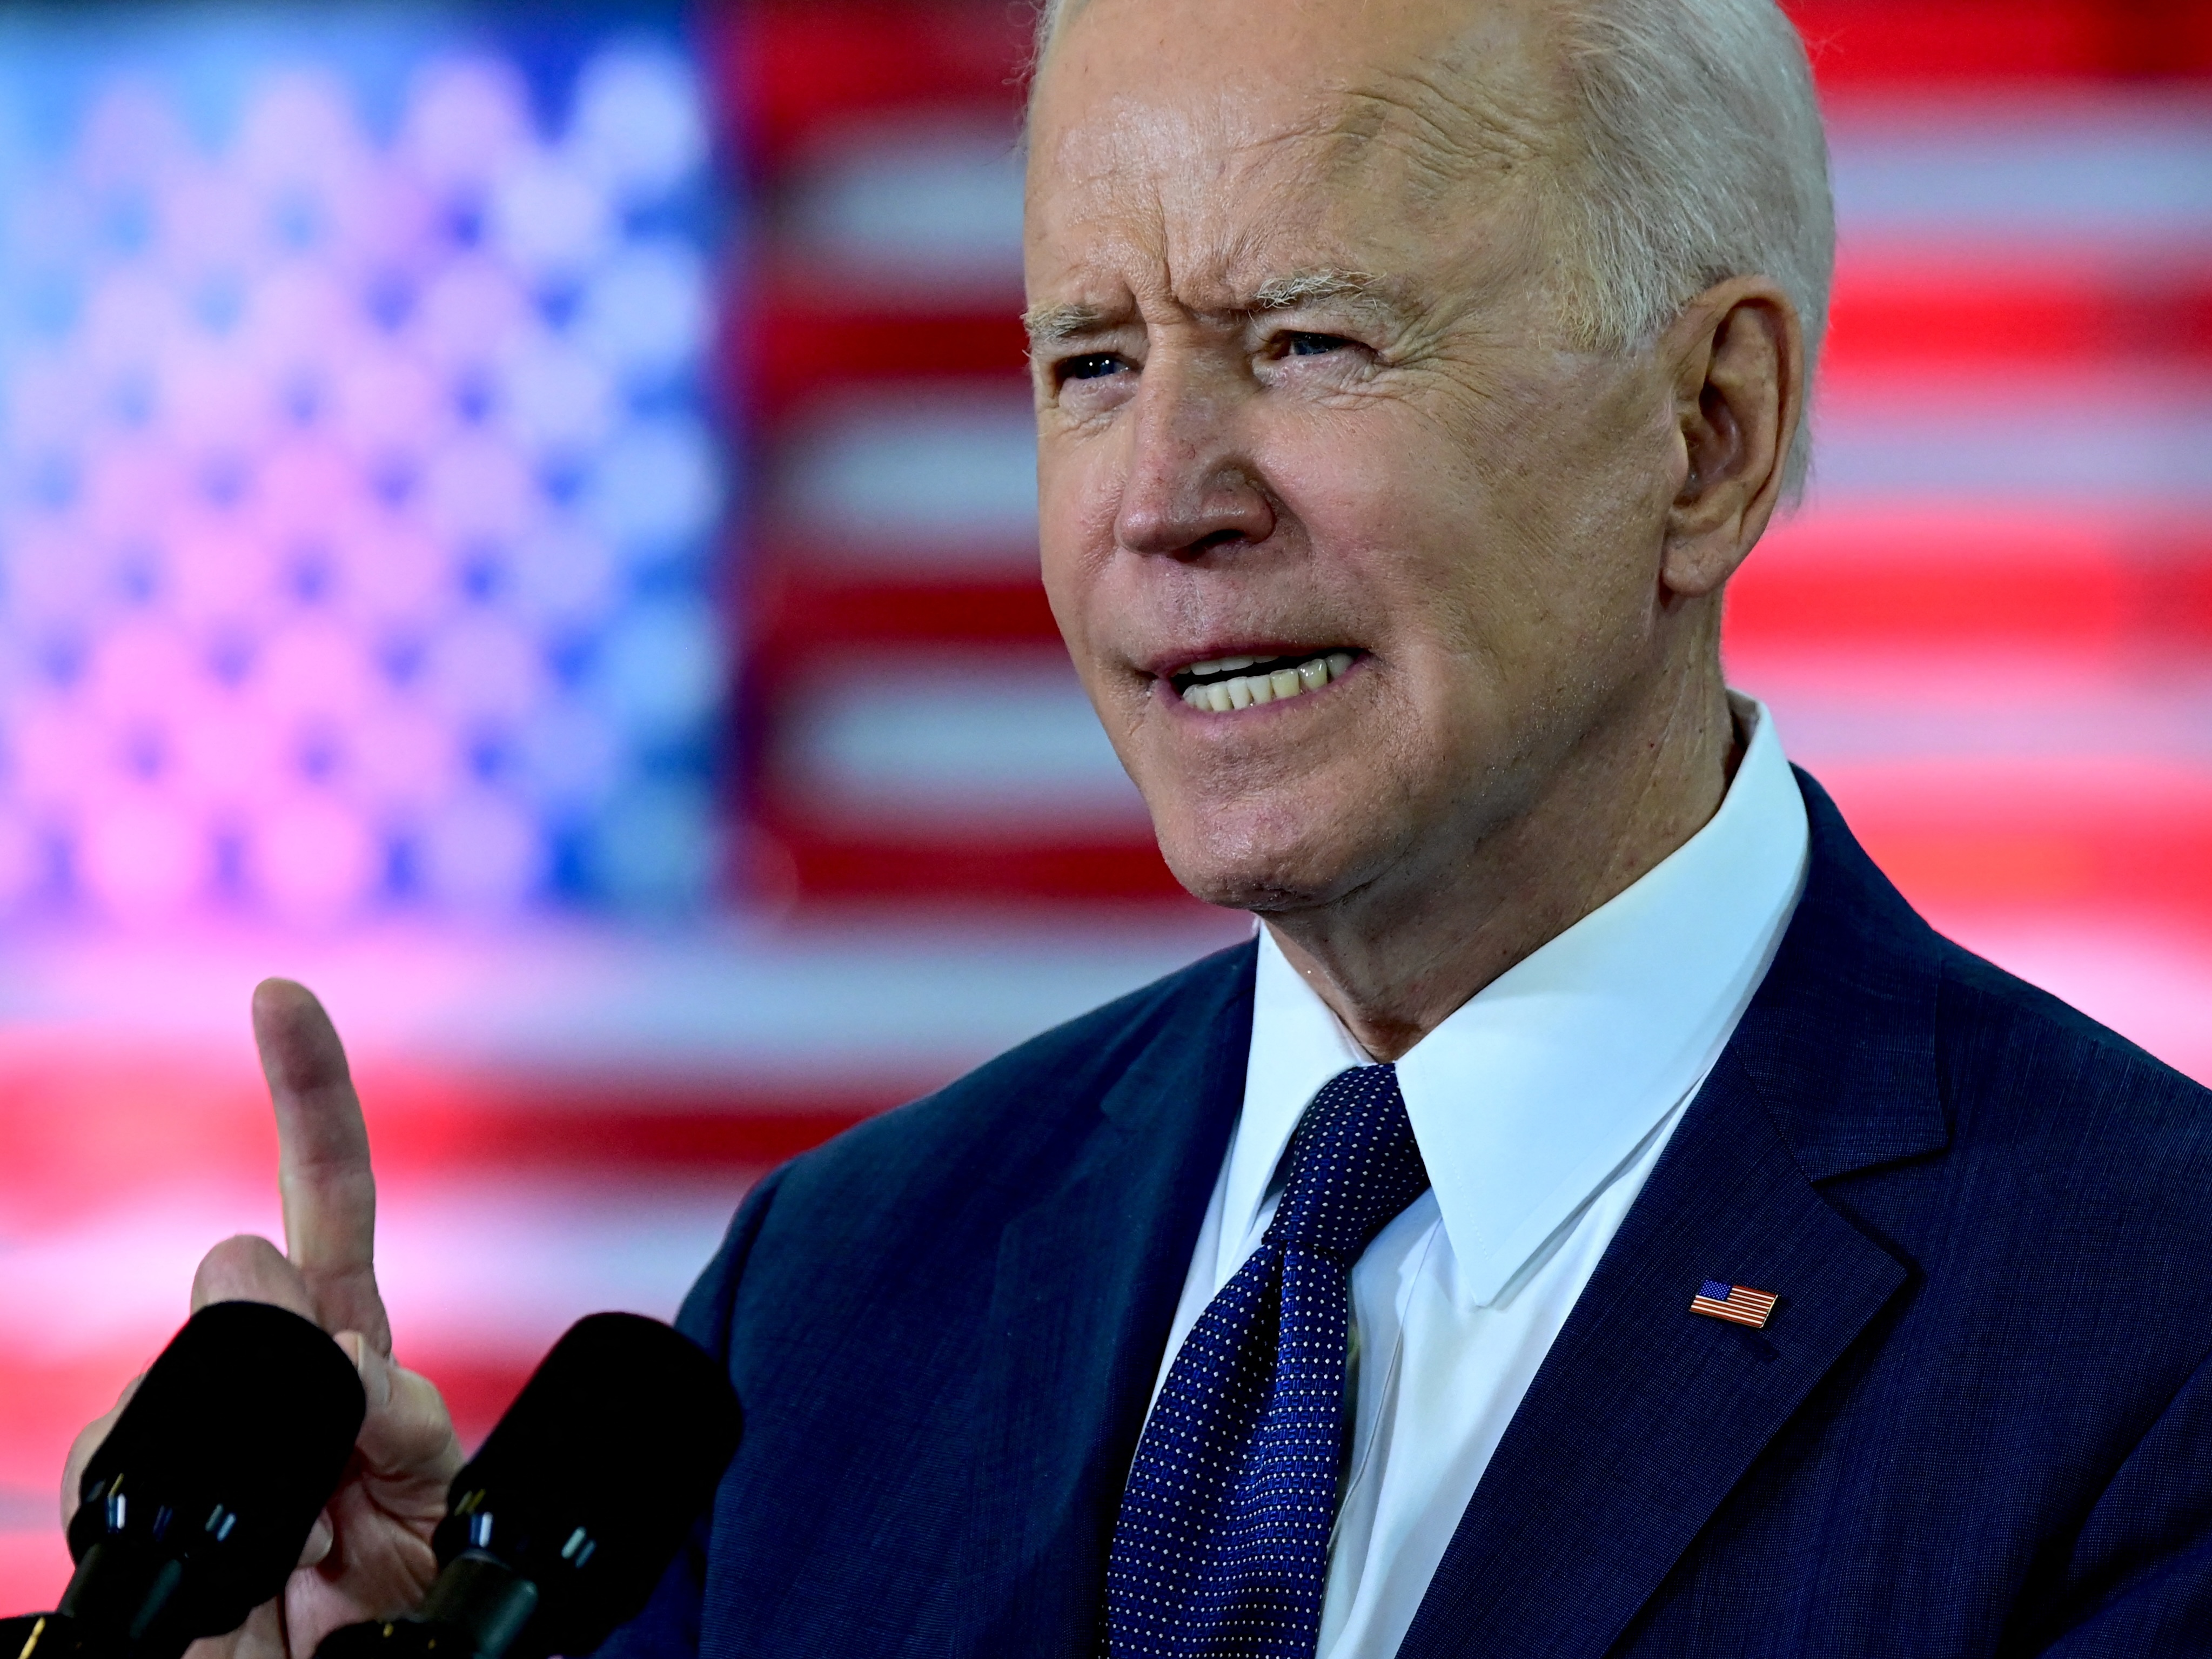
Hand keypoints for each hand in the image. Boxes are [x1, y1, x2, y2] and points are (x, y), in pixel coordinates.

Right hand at [61, 979, 464, 1658]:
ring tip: (315, 1556)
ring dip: (265, 1468)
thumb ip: (407, 1426)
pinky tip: (255, 1573)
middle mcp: (273, 1366)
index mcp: (354, 1344)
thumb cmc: (396, 1593)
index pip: (330, 1196)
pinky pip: (120, 1465)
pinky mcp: (134, 1492)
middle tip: (333, 1431)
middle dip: (276, 1321)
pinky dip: (196, 1524)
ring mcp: (198, 1426)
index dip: (308, 1092)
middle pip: (240, 1272)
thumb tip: (346, 1355)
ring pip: (183, 1373)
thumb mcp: (437, 1504)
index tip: (280, 994)